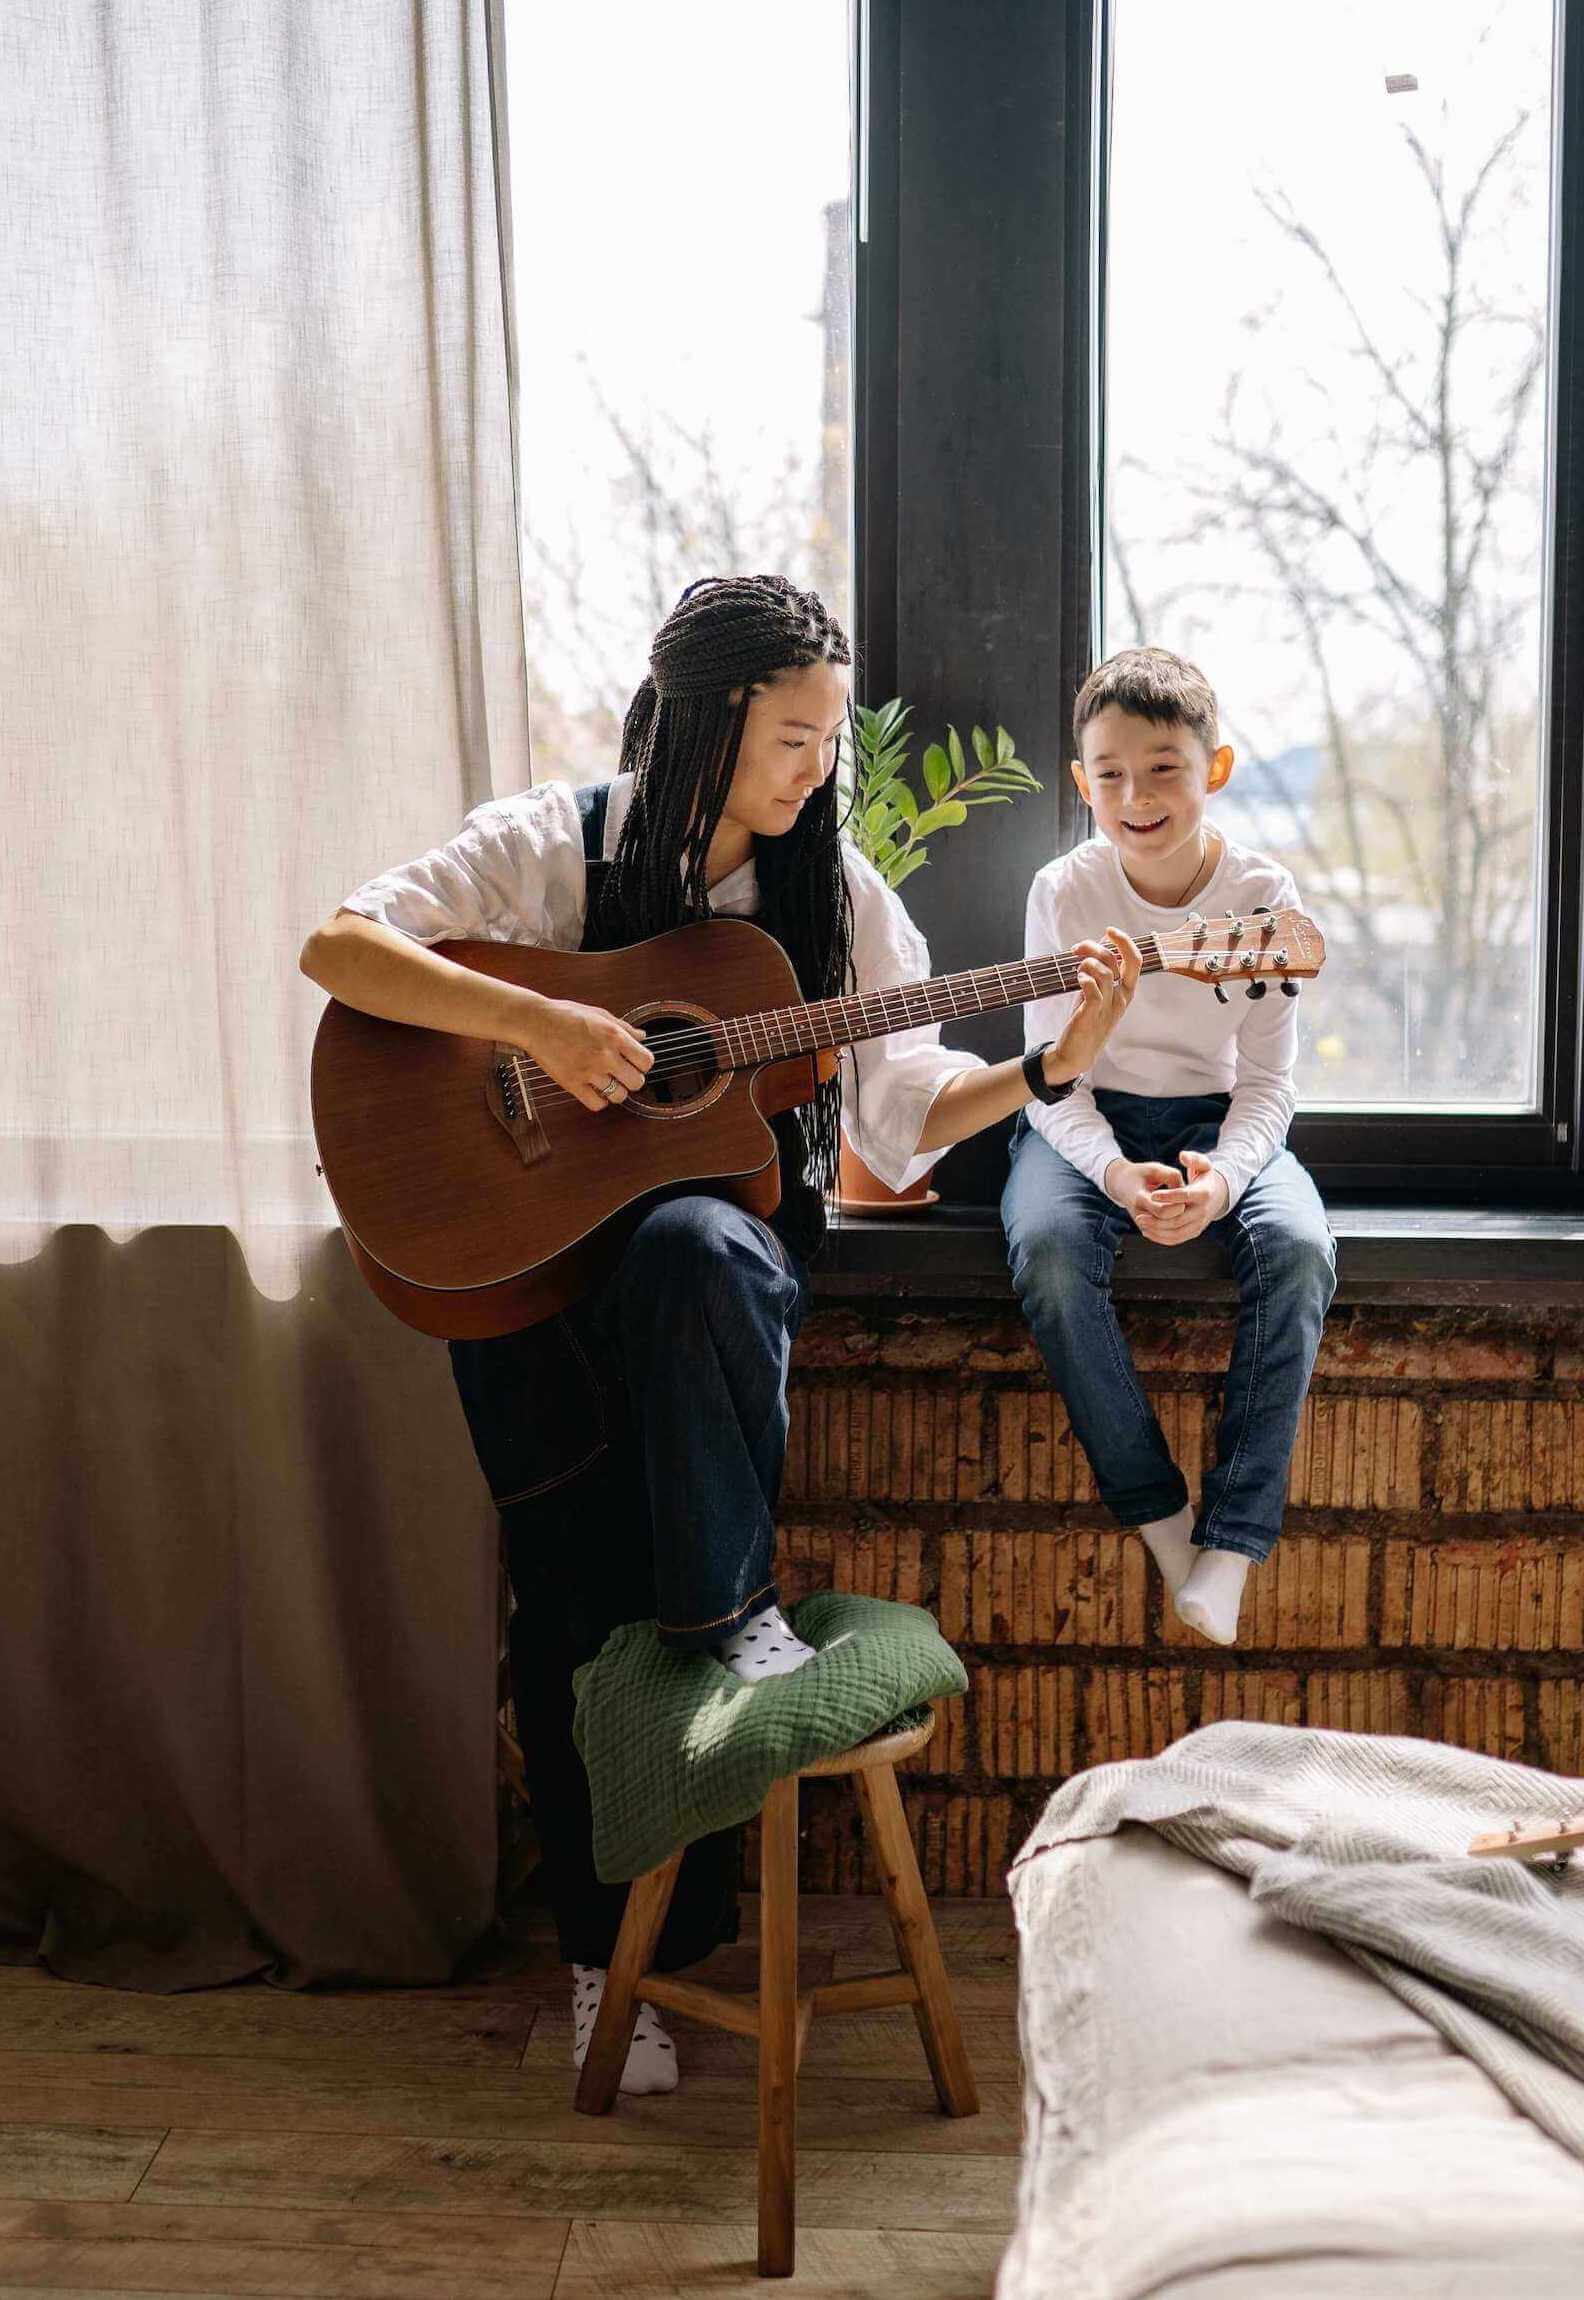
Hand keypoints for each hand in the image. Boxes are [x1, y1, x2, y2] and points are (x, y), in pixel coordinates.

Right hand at [518, 996, 651, 1113]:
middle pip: (637, 1082)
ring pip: (619, 1096)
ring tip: (608, 1082)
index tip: (636, 1062)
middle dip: (632, 1079)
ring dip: (617, 1091)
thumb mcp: (599, 1014)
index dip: (643, 1063)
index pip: (646, 1061)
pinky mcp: (573, 1084)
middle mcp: (605, 1055)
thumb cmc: (565, 1015)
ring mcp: (589, 1071)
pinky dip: (599, 1100)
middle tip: (623, 1074)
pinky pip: (597, 1104)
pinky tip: (595, 1090)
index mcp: (614, 1036)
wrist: (536, 1022)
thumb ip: (623, 1027)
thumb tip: (641, 1036)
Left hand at [1048, 930, 1141, 1082]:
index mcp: (1126, 990)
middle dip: (1104, 946)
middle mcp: (1122, 997)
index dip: (1125, 941)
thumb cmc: (1087, 1018)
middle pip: (1125, 962)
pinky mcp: (1092, 1015)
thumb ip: (1101, 970)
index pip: (1136, 960)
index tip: (1109, 930)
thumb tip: (1098, 945)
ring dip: (1087, 963)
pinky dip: (1083, 978)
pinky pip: (1092, 989)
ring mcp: (1108, 1007)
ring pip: (1105, 972)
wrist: (1076, 1052)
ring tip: (1076, 969)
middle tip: (1080, 947)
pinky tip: (1077, 979)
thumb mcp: (1098, 992)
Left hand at [1105, 1148, 1228, 1244]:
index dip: (1169, 1196)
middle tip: (1139, 1216)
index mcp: (1204, 1194)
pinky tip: (1147, 1232)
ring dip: (1157, 1231)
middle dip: (1157, 1219)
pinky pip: (1177, 1239)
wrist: (1217, 1196)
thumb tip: (1182, 1156)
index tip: (1152, 1195)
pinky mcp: (1194, 1232)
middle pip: (1178, 1219)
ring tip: (1141, 1222)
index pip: (1185, 1196)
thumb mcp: (1203, 1164)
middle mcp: (1203, 1212)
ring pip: (1176, 1233)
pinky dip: (1161, 1238)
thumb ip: (1194, 1158)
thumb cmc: (1204, 1178)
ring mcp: (1199, 1224)